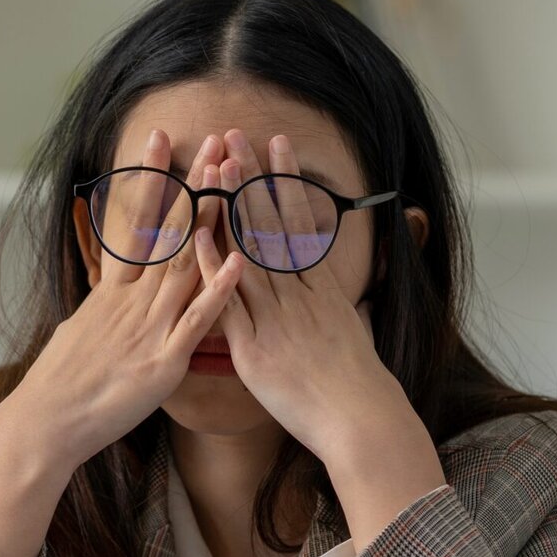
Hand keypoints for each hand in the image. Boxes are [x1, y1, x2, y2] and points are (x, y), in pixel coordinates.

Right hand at [4, 128, 244, 473]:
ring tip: (232, 179)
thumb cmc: (63, 383)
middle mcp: (131, 301)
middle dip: (193, 184)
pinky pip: (196, 321)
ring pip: (186, 264)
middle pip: (169, 231)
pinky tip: (238, 260)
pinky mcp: (163, 362)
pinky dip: (218, 290)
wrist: (46, 423)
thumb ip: (105, 305)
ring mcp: (149, 328)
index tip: (161, 138)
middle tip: (212, 141)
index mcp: (113, 292)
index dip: (149, 178)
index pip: (135, 221)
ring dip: (212, 220)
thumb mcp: (81, 329)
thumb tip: (110, 289)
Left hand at [190, 128, 409, 468]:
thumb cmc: (357, 384)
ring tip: (217, 166)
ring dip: (231, 208)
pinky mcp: (254, 347)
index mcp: (321, 288)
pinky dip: (213, 268)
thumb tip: (345, 297)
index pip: (300, 222)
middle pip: (271, 225)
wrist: (358, 419)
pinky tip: (198, 235)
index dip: (285, 182)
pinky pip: (228, 301)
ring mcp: (275, 318)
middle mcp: (298, 295)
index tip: (276, 146)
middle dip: (252, 179)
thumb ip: (340, 309)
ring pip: (249, 252)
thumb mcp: (353, 332)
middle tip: (237, 136)